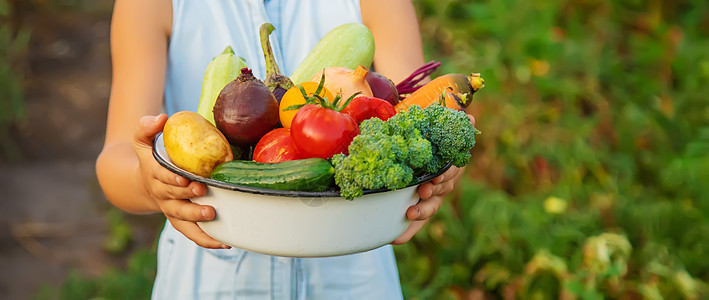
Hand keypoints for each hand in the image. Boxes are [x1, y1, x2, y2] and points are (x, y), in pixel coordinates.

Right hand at [133, 114, 229, 248]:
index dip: (173, 179)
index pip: (163, 177)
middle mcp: (163, 195)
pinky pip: (192, 233)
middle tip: (204, 195)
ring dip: (198, 220)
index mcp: (155, 175)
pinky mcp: (182, 220)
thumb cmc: (149, 157)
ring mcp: (172, 210)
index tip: (184, 178)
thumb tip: (162, 118)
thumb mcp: (142, 139)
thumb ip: (147, 126)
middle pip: (175, 200)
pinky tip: (226, 243)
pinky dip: (207, 240)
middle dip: (189, 199)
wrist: (142, 183)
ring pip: (183, 220)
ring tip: (213, 216)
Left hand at [391, 113, 475, 244]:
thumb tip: (470, 118)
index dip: (446, 175)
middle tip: (423, 192)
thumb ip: (454, 122)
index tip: (436, 177)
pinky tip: (396, 239)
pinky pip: (416, 223)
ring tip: (410, 214)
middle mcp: (443, 182)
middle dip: (433, 193)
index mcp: (449, 164)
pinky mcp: (420, 207)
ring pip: (431, 207)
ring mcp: (433, 196)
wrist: (422, 147)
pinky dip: (407, 232)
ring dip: (421, 212)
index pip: (451, 170)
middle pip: (442, 191)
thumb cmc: (430, 136)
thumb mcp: (437, 126)